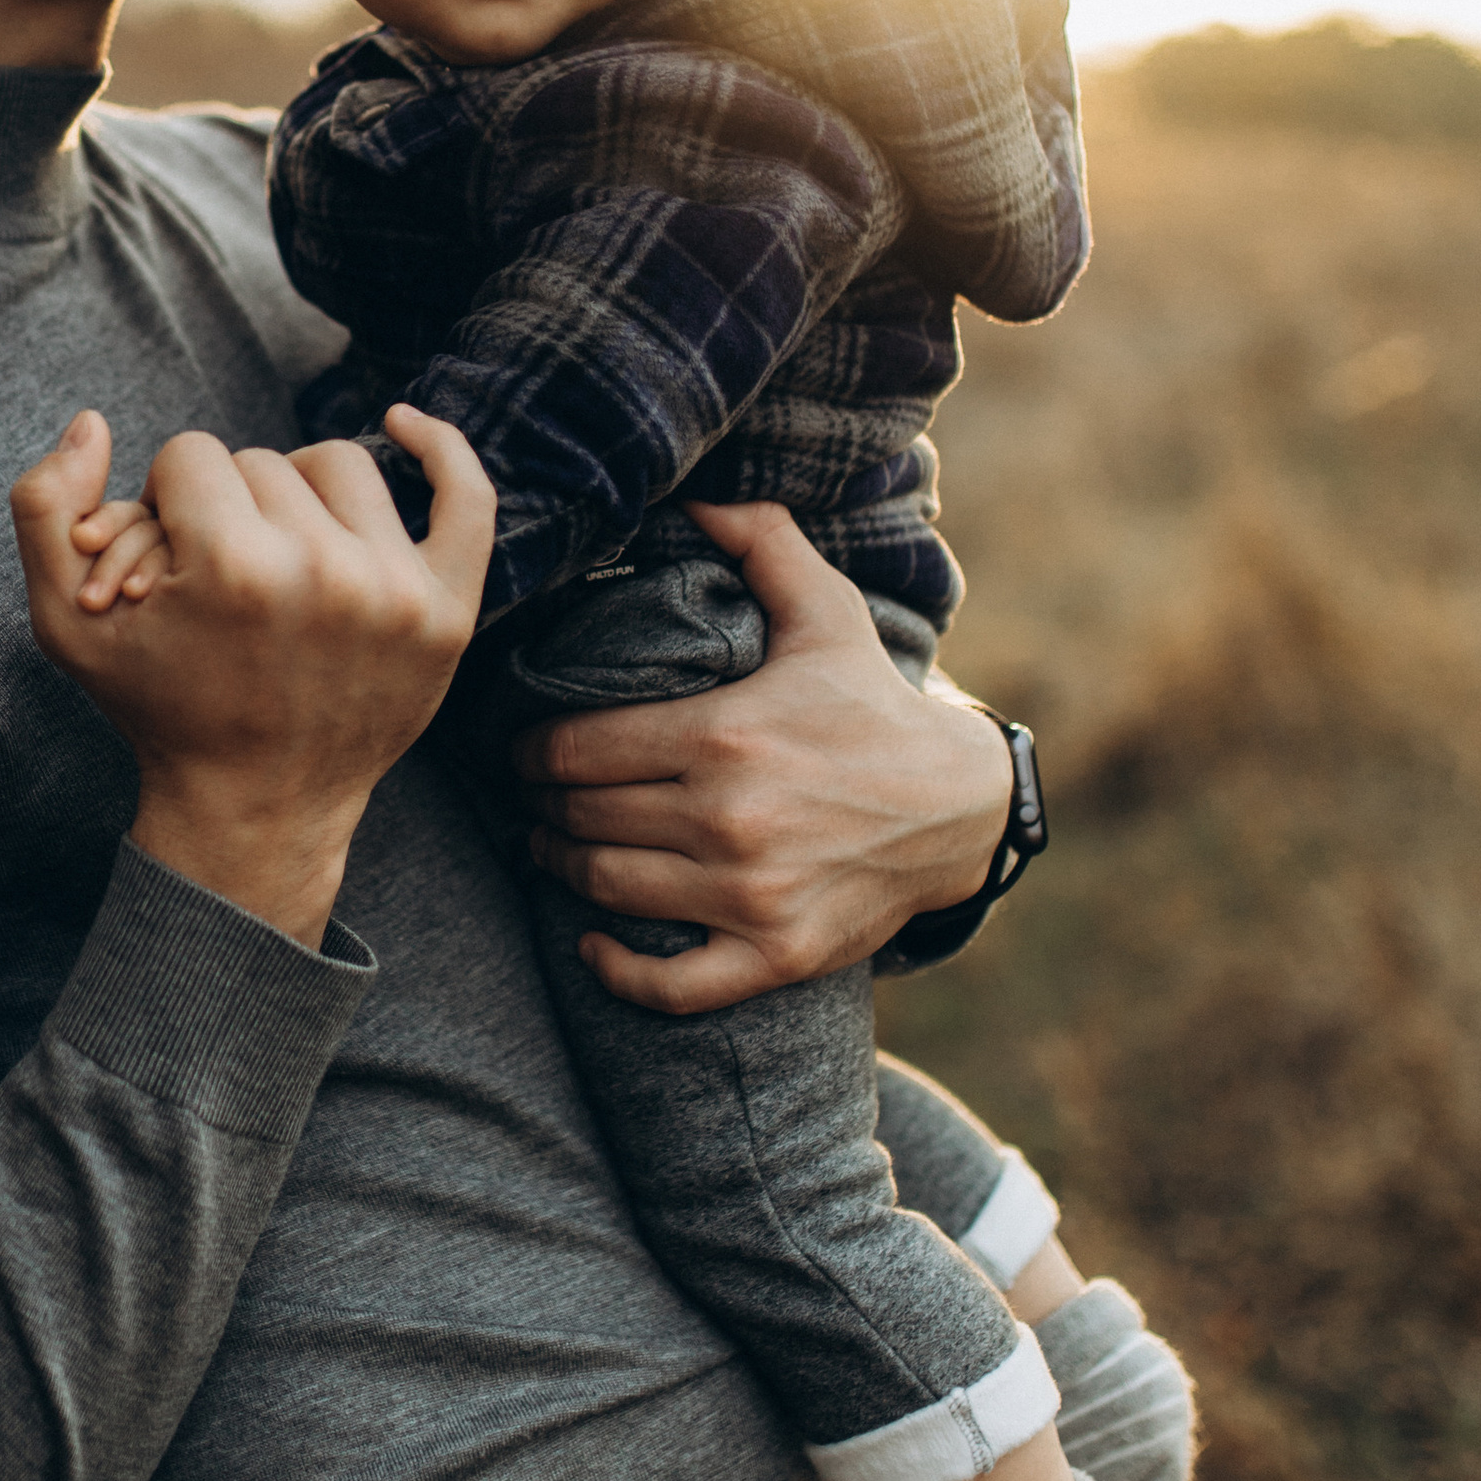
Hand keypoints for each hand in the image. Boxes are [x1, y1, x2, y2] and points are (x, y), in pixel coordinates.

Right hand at [12, 401, 493, 945]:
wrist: (257, 807)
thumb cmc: (159, 707)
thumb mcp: (62, 622)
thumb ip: (43, 507)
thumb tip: (92, 421)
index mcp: (232, 568)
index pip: (189, 455)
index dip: (164, 503)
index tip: (167, 566)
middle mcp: (324, 571)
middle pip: (259, 459)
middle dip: (225, 507)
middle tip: (216, 579)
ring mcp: (397, 591)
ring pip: (338, 463)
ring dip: (297, 494)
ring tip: (276, 551)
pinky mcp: (448, 612)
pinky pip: (467, 498)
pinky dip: (440, 450)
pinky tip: (403, 424)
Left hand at [512, 500, 1011, 1010]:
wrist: (959, 808)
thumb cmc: (875, 706)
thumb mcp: (824, 612)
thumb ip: (760, 542)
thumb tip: (694, 497)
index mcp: (724, 737)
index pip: (577, 750)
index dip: (530, 750)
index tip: (521, 748)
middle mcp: (729, 821)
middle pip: (581, 818)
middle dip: (541, 805)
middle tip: (531, 796)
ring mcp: (750, 897)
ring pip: (607, 888)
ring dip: (562, 868)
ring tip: (551, 847)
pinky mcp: (775, 956)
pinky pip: (669, 984)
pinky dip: (617, 969)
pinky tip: (591, 942)